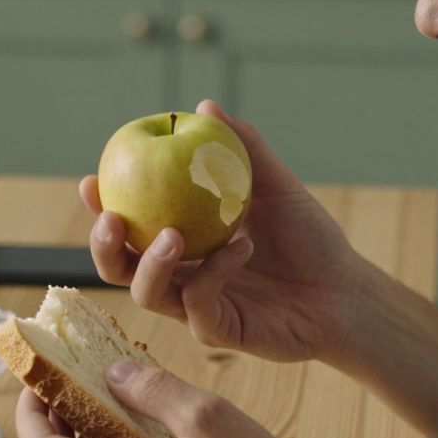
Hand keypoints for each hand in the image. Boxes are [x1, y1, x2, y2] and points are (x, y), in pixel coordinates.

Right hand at [83, 100, 362, 363]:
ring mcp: (197, 307)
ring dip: (151, 263)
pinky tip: (242, 247)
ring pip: (148, 294)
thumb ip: (243, 149)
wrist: (346, 289)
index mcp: (182, 243)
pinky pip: (199, 305)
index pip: (129, 228)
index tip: (91, 181)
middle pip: (120, 269)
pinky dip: (214, 272)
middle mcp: (180, 277)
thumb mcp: (277, 185)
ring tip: (175, 234)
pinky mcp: (220, 331)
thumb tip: (205, 105)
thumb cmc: (310, 237)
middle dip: (104, 246)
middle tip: (111, 218)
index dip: (101, 209)